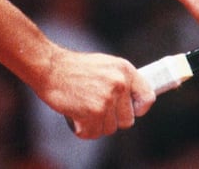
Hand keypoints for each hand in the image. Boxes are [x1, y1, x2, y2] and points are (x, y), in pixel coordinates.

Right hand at [34, 46, 155, 139]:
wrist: (49, 67)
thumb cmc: (74, 68)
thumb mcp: (104, 65)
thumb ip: (120, 81)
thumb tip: (133, 102)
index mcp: (125, 70)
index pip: (148, 96)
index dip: (140, 108)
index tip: (132, 111)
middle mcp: (120, 84)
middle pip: (127, 120)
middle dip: (111, 118)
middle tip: (95, 107)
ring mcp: (107, 99)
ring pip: (110, 128)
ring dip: (96, 124)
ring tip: (83, 108)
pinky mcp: (93, 112)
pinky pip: (94, 134)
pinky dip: (83, 130)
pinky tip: (75, 115)